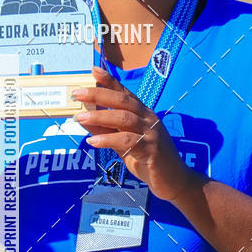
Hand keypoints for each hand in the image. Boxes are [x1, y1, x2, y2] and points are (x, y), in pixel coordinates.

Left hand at [72, 66, 199, 202]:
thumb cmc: (149, 160)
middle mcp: (148, 119)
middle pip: (122, 101)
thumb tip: (84, 118)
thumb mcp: (123, 144)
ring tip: (79, 118)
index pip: (125, 93)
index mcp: (143, 114)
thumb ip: (107, 131)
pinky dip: (108, 139)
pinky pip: (127, 141)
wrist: (174, 181)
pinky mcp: (152, 150)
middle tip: (77, 94)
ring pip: (124, 118)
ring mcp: (152, 134)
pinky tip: (93, 141)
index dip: (110, 81)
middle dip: (98, 95)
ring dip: (99, 117)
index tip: (93, 70)